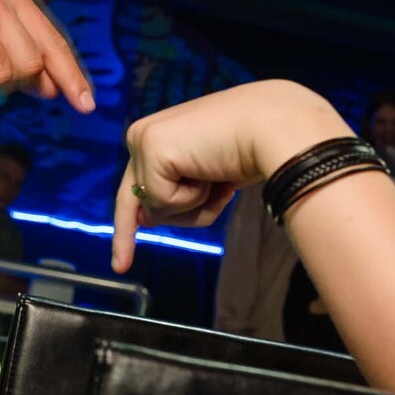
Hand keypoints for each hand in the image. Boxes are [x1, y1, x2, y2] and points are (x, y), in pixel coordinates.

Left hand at [112, 81, 347, 271]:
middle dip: (154, 225)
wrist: (272, 128)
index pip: (132, 189)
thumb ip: (177, 193)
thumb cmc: (250, 150)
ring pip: (153, 207)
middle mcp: (144, 135)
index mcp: (157, 137)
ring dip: (193, 205)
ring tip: (218, 179)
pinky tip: (212, 174)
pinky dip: (193, 198)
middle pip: (138, 203)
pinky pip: (163, 202)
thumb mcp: (208, 179)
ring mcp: (143, 139)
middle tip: (143, 249)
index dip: (127, 228)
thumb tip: (144, 219)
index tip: (121, 265)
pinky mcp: (152, 148)